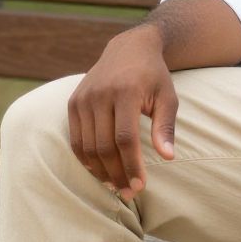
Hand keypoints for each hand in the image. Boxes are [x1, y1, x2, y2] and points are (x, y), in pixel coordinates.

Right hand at [67, 25, 177, 200]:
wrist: (129, 48)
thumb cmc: (153, 76)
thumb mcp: (167, 96)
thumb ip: (165, 126)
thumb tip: (168, 157)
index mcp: (126, 92)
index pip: (125, 138)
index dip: (131, 165)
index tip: (140, 185)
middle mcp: (100, 95)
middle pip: (103, 146)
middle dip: (116, 174)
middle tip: (129, 193)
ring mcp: (83, 98)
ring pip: (87, 146)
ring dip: (100, 171)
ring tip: (116, 186)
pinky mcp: (73, 102)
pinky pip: (76, 139)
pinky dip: (85, 159)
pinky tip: (99, 171)